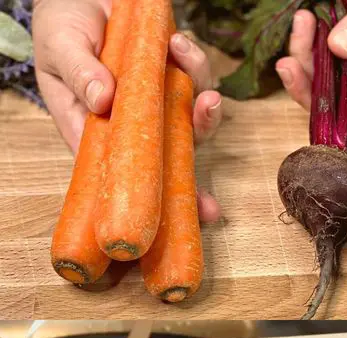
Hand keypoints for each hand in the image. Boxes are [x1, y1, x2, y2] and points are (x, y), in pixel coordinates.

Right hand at [32, 0, 221, 221]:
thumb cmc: (63, 28)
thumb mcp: (61, 47)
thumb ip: (79, 72)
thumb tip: (104, 100)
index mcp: (97, 138)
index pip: (121, 181)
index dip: (148, 206)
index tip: (170, 226)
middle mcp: (132, 132)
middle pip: (165, 169)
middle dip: (190, 191)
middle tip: (211, 210)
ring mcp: (158, 108)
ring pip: (190, 127)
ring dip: (201, 108)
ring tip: (181, 56)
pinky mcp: (175, 81)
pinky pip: (196, 84)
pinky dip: (194, 64)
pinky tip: (178, 43)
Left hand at [276, 0, 346, 109]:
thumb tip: (339, 47)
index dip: (339, 106)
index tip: (315, 87)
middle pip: (340, 98)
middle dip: (312, 80)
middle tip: (292, 58)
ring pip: (325, 80)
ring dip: (305, 57)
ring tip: (301, 23)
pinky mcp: (345, 54)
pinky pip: (320, 60)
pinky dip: (307, 45)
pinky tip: (301, 25)